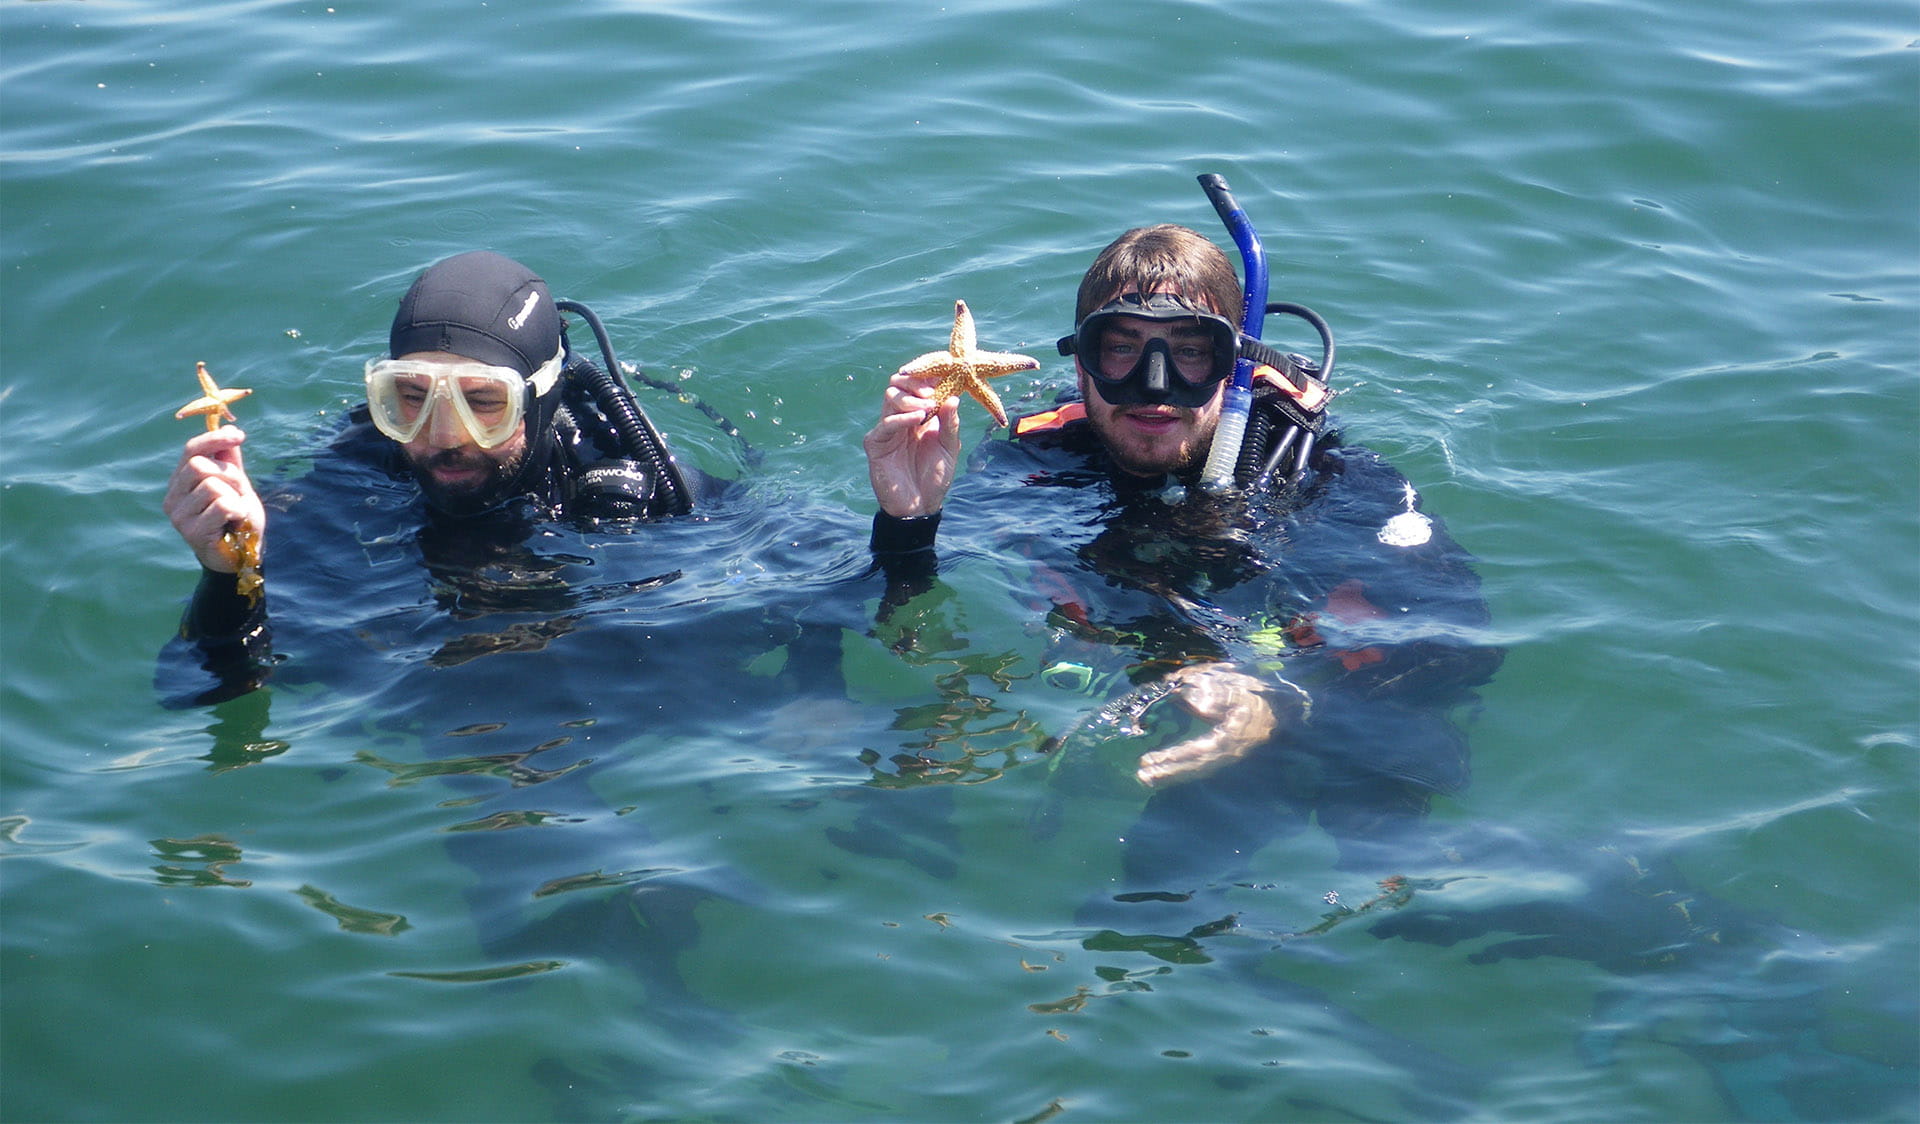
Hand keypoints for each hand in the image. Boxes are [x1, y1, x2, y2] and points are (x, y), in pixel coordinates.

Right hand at [163, 426, 265, 572]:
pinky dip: (237, 511)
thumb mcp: (236, 484)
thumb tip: (228, 428)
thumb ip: (229, 460)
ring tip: (235, 513)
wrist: (242, 555)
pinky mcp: (191, 531)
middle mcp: (173, 496)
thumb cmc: (237, 519)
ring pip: (212, 485)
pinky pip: (222, 505)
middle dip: (230, 476)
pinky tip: (234, 523)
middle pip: (199, 465)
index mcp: (180, 481)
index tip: (239, 436)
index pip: (191, 450)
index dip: (214, 439)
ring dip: (235, 497)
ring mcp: (178, 515)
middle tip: (238, 494)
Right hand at [863, 368, 961, 518]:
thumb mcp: (949, 447)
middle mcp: (901, 418)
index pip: (916, 385)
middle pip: (899, 384)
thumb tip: (953, 397)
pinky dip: (901, 418)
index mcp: (918, 415)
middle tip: (932, 393)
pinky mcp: (875, 444)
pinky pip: (885, 424)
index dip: (927, 378)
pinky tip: (917, 419)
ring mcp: (887, 429)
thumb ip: (950, 423)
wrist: (920, 506)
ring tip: (927, 408)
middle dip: (916, 383)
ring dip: (910, 398)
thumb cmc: (935, 476)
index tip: (943, 376)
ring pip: (890, 397)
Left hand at [1135, 663, 1294, 787]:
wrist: (1285, 711)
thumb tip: (1189, 699)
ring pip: (1195, 769)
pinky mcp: (1224, 755)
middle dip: (1167, 773)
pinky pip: (1199, 765)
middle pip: (1193, 767)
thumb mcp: (1241, 689)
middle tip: (1141, 777)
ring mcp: (1226, 757)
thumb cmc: (1260, 698)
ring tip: (1146, 777)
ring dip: (1171, 774)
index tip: (1150, 760)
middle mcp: (1227, 754)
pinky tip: (1164, 769)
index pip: (1197, 752)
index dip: (1173, 757)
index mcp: (1231, 739)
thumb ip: (1216, 693)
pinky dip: (1181, 769)